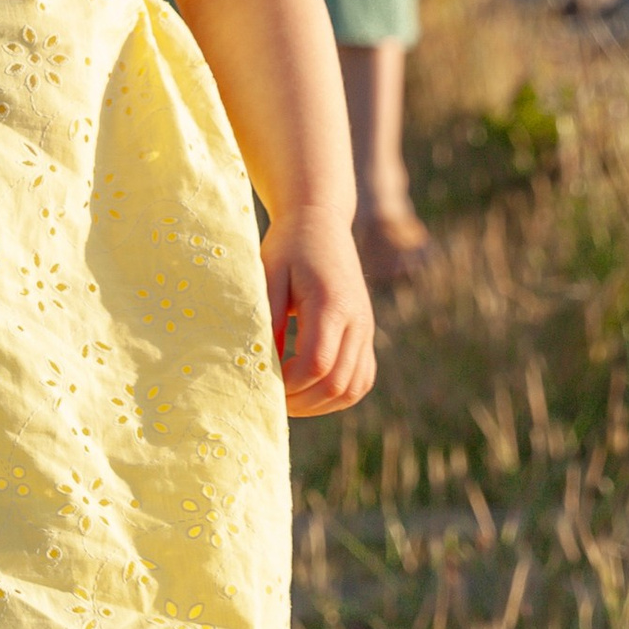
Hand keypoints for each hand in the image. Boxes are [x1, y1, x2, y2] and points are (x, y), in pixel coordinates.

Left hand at [264, 208, 376, 414]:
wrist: (322, 223)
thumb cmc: (289, 247)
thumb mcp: (269, 276)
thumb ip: (268, 319)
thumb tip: (262, 364)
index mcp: (331, 304)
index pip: (317, 363)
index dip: (290, 384)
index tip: (264, 383)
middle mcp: (357, 321)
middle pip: (338, 383)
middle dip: (302, 401)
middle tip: (271, 399)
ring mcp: (366, 329)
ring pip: (354, 388)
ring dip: (321, 404)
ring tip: (289, 400)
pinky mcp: (366, 335)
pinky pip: (361, 379)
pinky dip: (338, 395)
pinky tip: (310, 391)